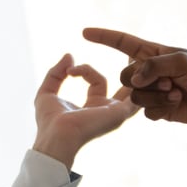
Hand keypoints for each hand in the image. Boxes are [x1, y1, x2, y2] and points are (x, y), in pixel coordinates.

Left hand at [31, 53, 137, 167]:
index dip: (84, 69)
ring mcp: (115, 112)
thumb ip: (56, 73)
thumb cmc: (50, 121)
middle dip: (129, 70)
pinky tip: (139, 68)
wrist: (56, 135)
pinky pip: (136, 97)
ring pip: (132, 89)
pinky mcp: (119, 112)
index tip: (69, 71)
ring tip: (138, 55)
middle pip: (122, 85)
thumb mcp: (47, 92)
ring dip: (136, 74)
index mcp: (91, 105)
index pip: (94, 79)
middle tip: (132, 52)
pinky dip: (139, 83)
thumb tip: (69, 55)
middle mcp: (106, 109)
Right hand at [82, 27, 186, 123]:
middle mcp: (148, 71)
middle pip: (124, 76)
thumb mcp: (182, 62)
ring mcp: (151, 91)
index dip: (103, 37)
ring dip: (156, 97)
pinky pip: (144, 112)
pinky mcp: (156, 109)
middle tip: (168, 83)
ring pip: (133, 96)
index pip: (122, 43)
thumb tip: (133, 80)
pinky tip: (177, 105)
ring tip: (177, 94)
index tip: (85, 32)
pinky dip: (160, 109)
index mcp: (153, 54)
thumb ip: (154, 66)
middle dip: (143, 82)